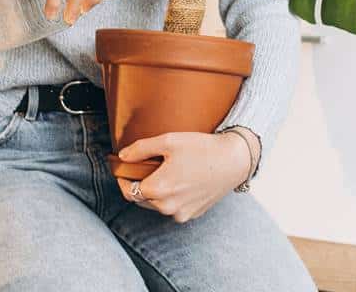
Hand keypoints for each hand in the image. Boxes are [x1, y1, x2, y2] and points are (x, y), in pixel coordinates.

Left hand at [115, 132, 251, 223]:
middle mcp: (168, 207)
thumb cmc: (201, 149)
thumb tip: (122, 156)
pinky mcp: (192, 214)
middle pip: (141, 199)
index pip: (128, 191)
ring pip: (157, 205)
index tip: (122, 169)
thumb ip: (141, 149)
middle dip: (140, 184)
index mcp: (159, 189)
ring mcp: (181, 213)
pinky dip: (171, 197)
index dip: (122, 180)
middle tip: (145, 167)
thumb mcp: (169, 141)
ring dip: (155, 192)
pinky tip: (181, 181)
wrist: (233, 161)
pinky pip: (173, 208)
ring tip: (165, 173)